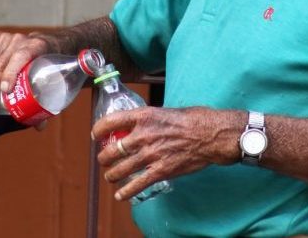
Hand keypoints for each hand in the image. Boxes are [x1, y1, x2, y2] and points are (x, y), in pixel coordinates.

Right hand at [0, 30, 50, 110]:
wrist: (48, 44)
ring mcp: (9, 37)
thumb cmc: (50, 64)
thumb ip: (46, 100)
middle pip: (2, 62)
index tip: (5, 89)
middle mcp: (22, 40)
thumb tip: (39, 126)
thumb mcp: (53, 77)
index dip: (11, 73)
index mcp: (38, 47)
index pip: (21, 57)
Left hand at [91, 106, 243, 200]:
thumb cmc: (193, 120)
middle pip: (112, 150)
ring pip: (120, 169)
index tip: (96, 135)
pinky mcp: (160, 171)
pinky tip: (120, 195)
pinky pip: (137, 184)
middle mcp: (143, 135)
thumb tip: (140, 125)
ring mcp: (151, 154)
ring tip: (111, 176)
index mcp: (144, 116)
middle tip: (104, 160)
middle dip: (104, 157)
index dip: (98, 130)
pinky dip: (126, 192)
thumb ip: (149, 119)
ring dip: (112, 175)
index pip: (110, 122)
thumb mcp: (166, 111)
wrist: (211, 135)